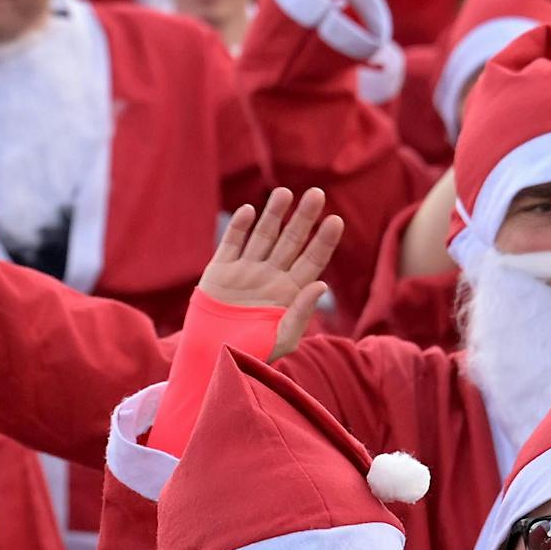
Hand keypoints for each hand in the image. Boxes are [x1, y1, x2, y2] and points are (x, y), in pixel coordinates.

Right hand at [199, 187, 343, 358]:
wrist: (214, 357)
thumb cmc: (254, 353)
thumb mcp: (283, 338)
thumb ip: (302, 312)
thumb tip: (322, 285)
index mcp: (291, 292)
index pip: (313, 260)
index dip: (324, 240)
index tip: (336, 220)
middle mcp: (271, 277)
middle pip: (291, 241)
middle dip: (304, 218)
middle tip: (317, 194)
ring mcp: (246, 271)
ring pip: (264, 236)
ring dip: (274, 214)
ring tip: (285, 193)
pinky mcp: (221, 270)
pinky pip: (232, 243)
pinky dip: (240, 227)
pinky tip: (250, 212)